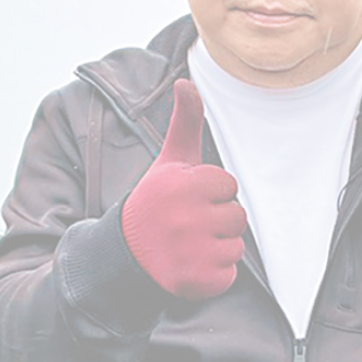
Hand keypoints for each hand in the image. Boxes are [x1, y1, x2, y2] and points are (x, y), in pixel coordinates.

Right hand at [121, 81, 245, 299]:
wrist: (123, 254)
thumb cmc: (155, 202)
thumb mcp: (169, 162)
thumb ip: (185, 123)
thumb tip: (186, 81)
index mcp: (182, 185)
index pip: (228, 185)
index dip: (211, 193)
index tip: (186, 199)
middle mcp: (184, 217)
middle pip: (238, 216)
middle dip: (216, 221)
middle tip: (185, 224)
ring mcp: (190, 250)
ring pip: (236, 246)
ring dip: (217, 248)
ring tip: (186, 244)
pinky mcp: (195, 280)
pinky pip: (228, 276)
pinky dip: (213, 275)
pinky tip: (187, 266)